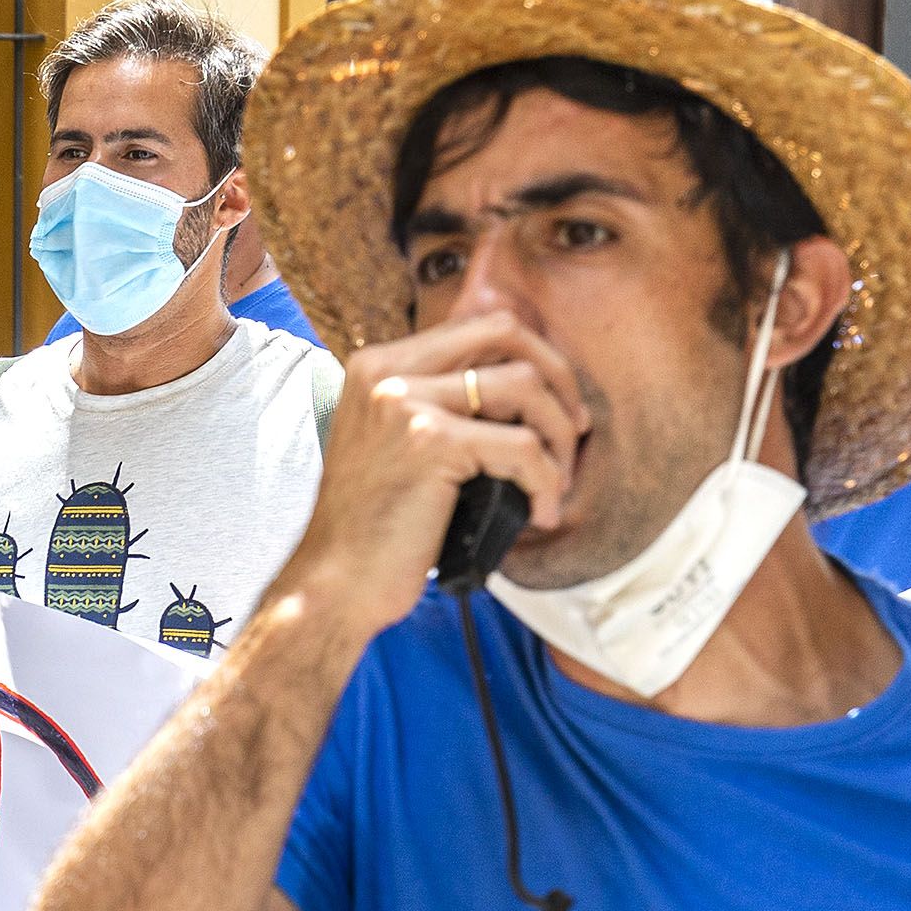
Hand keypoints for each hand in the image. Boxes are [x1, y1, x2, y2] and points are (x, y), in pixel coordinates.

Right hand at [276, 311, 589, 635]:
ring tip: (555, 484)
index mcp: (378, 366)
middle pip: (507, 333)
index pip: (479, 327)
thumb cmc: (376, 527)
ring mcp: (404, 401)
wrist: (336, 583)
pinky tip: (540, 515)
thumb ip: (442, 404)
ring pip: (525, 385)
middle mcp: (386, 372)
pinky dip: (545, 483)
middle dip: (559, 378)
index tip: (557, 407)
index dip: (533, 360)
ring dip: (558, 438)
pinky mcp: (428, 441)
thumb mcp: (399, 444)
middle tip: (574, 431)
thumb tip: (529, 386)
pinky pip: (522, 448)